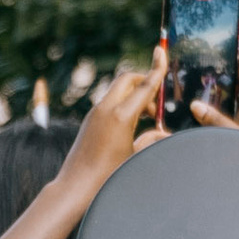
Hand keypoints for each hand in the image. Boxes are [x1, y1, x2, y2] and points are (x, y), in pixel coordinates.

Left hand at [70, 49, 163, 177]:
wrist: (74, 188)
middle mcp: (106, 109)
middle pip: (128, 80)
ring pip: (118, 91)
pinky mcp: (90, 121)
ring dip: (135, 96)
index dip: (156, 68)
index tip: (160, 50)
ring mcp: (95, 114)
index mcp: (121, 116)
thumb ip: (152, 140)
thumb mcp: (135, 158)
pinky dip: (124, 105)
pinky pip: (110, 103)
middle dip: (144, 82)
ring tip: (148, 120)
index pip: (144, 85)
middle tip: (157, 105)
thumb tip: (164, 133)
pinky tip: (132, 126)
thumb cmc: (107, 177)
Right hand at [191, 18, 238, 146]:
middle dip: (227, 61)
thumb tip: (196, 104)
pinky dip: (212, 106)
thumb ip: (218, 123)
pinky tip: (195, 103)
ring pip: (229, 97)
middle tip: (213, 41)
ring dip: (215, 84)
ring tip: (198, 67)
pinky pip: (224, 114)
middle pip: (238, 78)